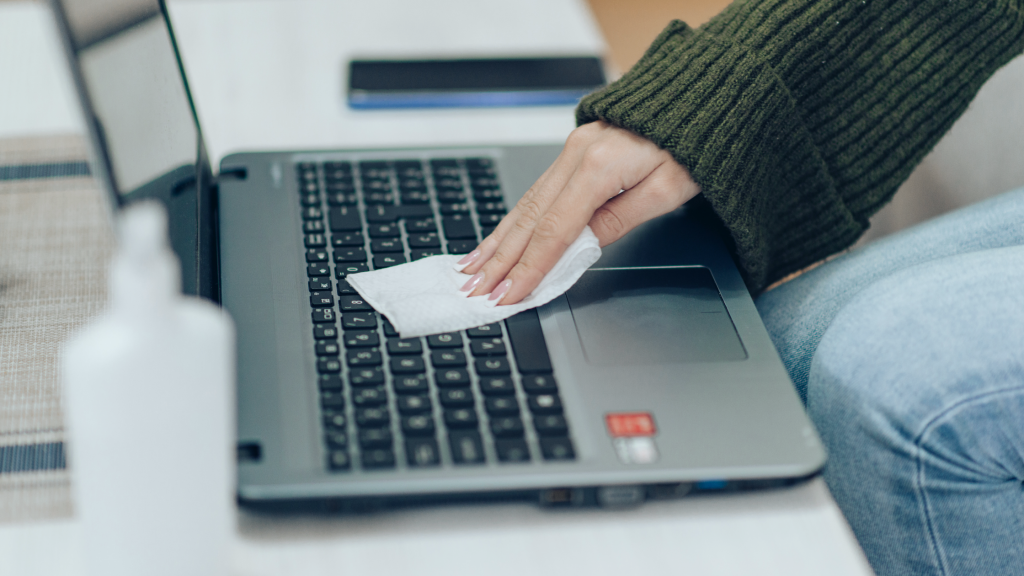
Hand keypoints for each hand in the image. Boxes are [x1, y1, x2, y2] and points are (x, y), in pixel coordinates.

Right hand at [457, 121, 700, 304]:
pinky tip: (499, 237)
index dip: (529, 268)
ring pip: (526, 205)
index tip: (509, 294)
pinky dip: (514, 220)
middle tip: (477, 290)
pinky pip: (536, 192)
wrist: (697, 99)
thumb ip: (618, 220)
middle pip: (530, 220)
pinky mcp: (573, 151)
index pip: (555, 231)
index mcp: (599, 167)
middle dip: (502, 260)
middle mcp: (576, 155)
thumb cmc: (691, 144)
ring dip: (499, 241)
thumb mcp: (666, 190)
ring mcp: (571, 151)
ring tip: (474, 268)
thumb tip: (581, 248)